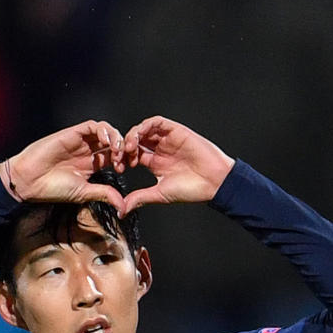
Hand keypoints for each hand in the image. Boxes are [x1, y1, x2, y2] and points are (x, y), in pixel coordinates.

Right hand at [2, 120, 124, 210]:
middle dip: (123, 147)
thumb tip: (123, 206)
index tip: (126, 168)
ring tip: (117, 149)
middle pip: (112, 142)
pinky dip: (103, 130)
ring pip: (105, 131)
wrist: (30, 181)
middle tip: (124, 158)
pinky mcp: (72, 133)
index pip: (115, 156)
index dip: (124, 159)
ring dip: (115, 137)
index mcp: (92, 165)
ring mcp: (80, 142)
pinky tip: (106, 141)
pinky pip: (91, 126)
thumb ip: (104, 194)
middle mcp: (88, 151)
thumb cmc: (53, 189)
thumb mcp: (84, 193)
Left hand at [117, 116, 234, 214]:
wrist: (214, 182)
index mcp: (155, 164)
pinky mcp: (175, 131)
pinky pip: (157, 122)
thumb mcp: (160, 194)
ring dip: (133, 135)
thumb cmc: (192, 189)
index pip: (133, 156)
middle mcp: (160, 150)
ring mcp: (167, 139)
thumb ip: (140, 198)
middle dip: (124, 147)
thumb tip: (121, 210)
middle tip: (119, 156)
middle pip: (135, 141)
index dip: (122, 159)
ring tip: (128, 147)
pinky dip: (145, 126)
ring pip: (144, 130)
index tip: (118, 167)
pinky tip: (139, 136)